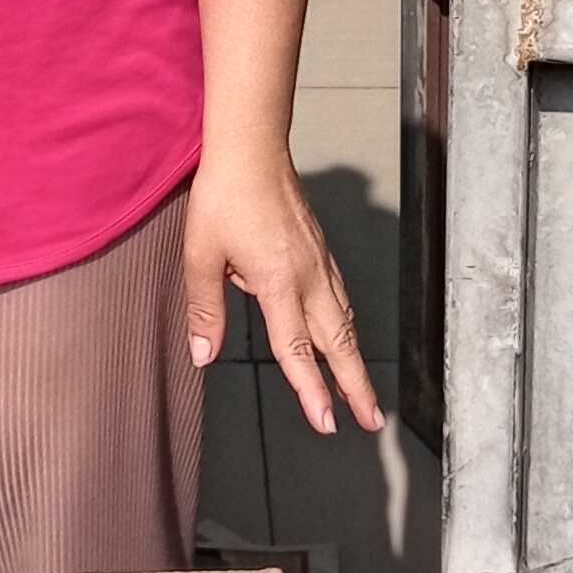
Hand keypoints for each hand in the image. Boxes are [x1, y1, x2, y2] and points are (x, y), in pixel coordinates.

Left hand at [181, 153, 383, 436]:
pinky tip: (345, 338)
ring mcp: (320, 262)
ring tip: (363, 394)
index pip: (296, 348)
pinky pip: (340, 299)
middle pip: (338, 342)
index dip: (311, 389)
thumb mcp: (200, 255)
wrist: (251, 149)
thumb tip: (203, 357)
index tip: (326, 422)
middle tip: (372, 421)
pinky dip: (348, 328)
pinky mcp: (320, 251)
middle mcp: (307, 276)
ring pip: (344, 321)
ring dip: (355, 361)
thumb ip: (205, 310)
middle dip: (355, 385)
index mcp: (277, 281)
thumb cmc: (223, 198)